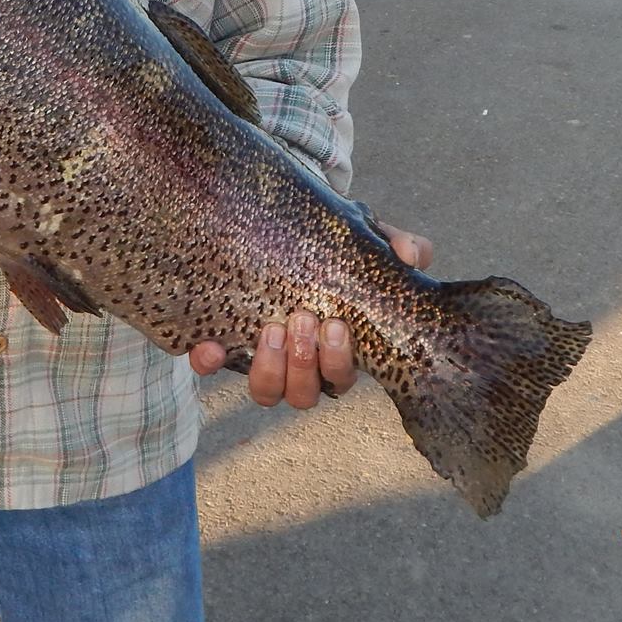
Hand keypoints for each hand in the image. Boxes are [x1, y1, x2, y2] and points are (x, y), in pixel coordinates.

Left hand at [188, 222, 431, 409]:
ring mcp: (259, 358)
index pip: (339, 379)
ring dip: (269, 368)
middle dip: (304, 363)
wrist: (278, 227)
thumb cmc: (329, 246)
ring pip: (266, 393)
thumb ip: (396, 243)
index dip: (337, 363)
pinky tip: (209, 345)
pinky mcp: (222, 344)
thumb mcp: (363, 240)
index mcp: (333, 351)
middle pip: (304, 395)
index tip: (335, 324)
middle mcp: (297, 366)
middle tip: (302, 320)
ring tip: (271, 329)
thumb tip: (412, 255)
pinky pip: (212, 366)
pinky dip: (209, 361)